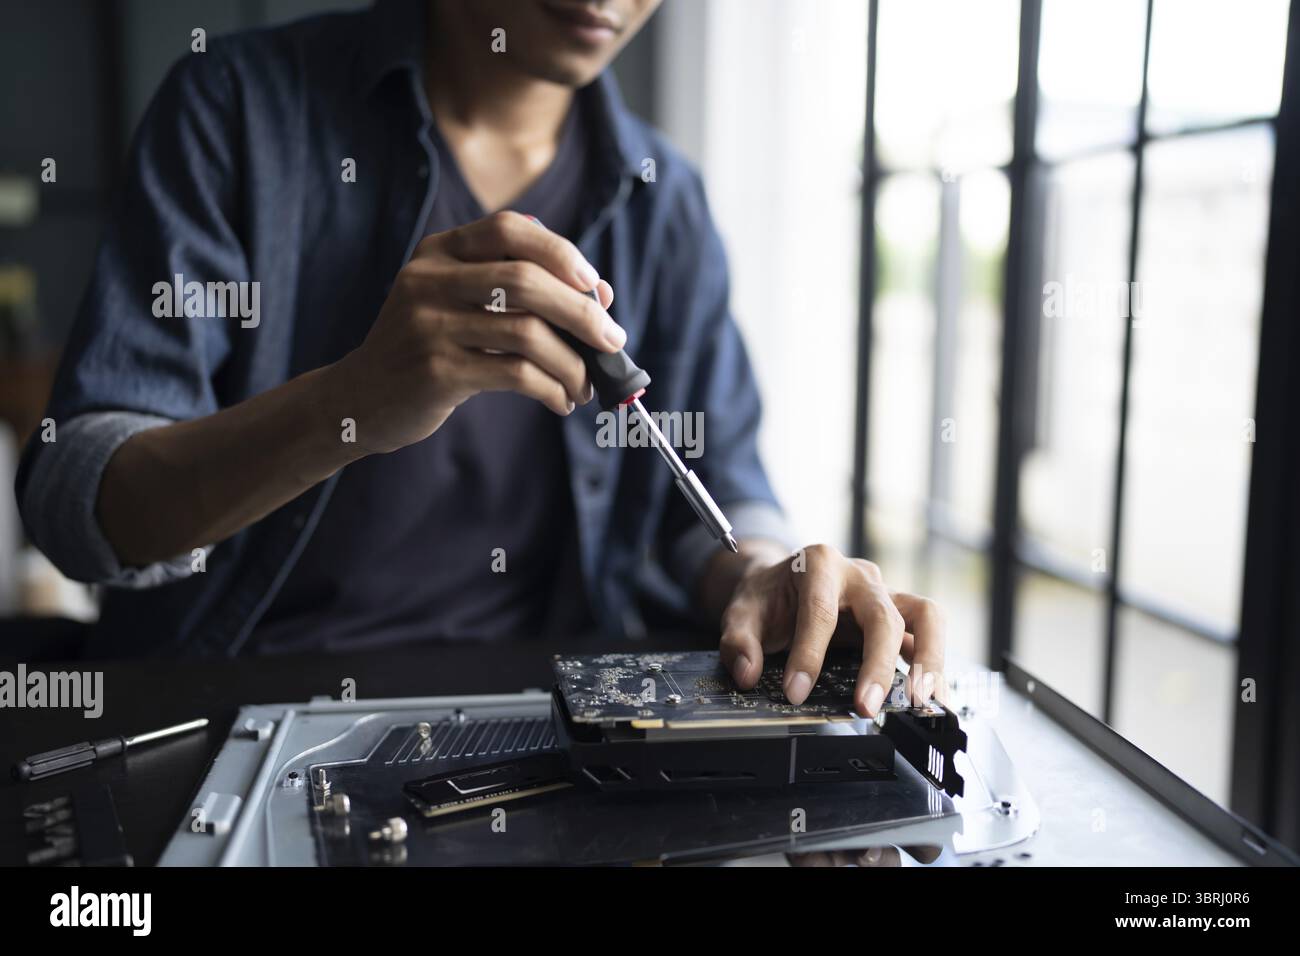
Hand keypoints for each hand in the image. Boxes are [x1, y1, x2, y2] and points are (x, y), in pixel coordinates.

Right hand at [325, 211, 624, 454]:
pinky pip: (515, 373)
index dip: (562, 254)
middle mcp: (429, 279)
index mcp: (438, 252)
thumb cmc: (428, 348)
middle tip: (612, 341)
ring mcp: (428, 324)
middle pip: (526, 279)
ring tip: (587, 384)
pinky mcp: (435, 370)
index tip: (595, 287)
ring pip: (527, 332)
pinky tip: (561, 400)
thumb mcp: (460, 305)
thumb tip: (602, 297)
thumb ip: (520, 294)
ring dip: (573, 363)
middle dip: (583, 312)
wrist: (361, 397)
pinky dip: (552, 388)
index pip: (510, 230)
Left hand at [718, 544, 945, 718]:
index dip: (808, 655)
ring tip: (920, 700)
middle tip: (866, 706)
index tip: (796, 692)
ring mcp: (885, 594)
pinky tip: (935, 700)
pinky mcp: (899, 616)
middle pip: (882, 615)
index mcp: (818, 564)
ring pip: (926, 616)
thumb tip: (747, 672)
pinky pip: (927, 637)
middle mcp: (860, 575)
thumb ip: (738, 641)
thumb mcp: (740, 611)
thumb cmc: (768, 596)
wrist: (783, 582)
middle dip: (876, 665)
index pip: (820, 610)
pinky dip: (934, 669)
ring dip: (928, 659)